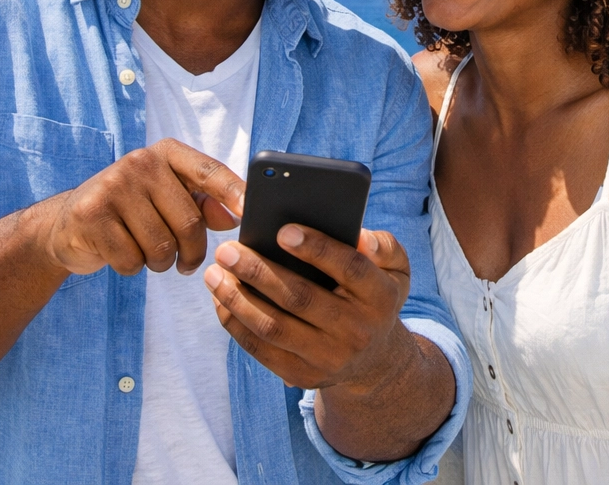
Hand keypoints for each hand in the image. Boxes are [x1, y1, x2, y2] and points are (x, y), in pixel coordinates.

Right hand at [33, 138, 246, 277]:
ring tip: (147, 254)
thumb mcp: (168, 200)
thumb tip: (234, 216)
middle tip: (185, 263)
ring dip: (159, 263)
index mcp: (165, 154)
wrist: (67, 224)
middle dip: (191, 252)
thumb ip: (203, 205)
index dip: (233, 191)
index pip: (208, 171)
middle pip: (188, 222)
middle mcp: (139, 162)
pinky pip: (131, 260)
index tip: (249, 212)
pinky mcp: (91, 215)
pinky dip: (131, 267)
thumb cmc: (131, 212)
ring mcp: (112, 186)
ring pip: (161, 246)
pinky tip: (119, 253)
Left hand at [204, 226, 414, 391]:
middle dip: (258, 272)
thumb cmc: (374, 295)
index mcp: (381, 297)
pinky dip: (236, 323)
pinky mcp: (304, 377)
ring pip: (274, 327)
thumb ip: (383, 246)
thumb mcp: (394, 269)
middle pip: (301, 298)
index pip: (351, 269)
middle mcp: (358, 331)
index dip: (317, 249)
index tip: (283, 230)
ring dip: (237, 299)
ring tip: (214, 274)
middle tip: (227, 250)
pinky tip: (220, 300)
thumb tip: (361, 237)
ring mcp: (330, 359)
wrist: (374, 359)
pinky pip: (262, 350)